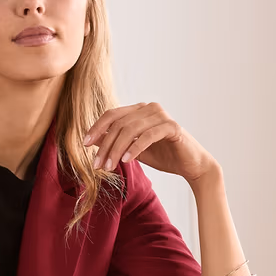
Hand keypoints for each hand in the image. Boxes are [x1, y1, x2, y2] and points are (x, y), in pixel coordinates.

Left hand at [83, 102, 218, 182]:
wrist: (191, 165)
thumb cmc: (163, 156)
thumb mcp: (133, 150)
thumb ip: (116, 142)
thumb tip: (92, 141)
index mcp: (139, 110)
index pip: (112, 114)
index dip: (96, 128)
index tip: (84, 144)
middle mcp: (149, 108)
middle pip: (118, 123)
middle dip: (105, 145)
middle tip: (97, 165)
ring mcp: (161, 115)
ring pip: (130, 129)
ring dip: (116, 150)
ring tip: (109, 167)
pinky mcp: (172, 126)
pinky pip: (147, 136)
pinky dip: (134, 148)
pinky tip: (126, 160)